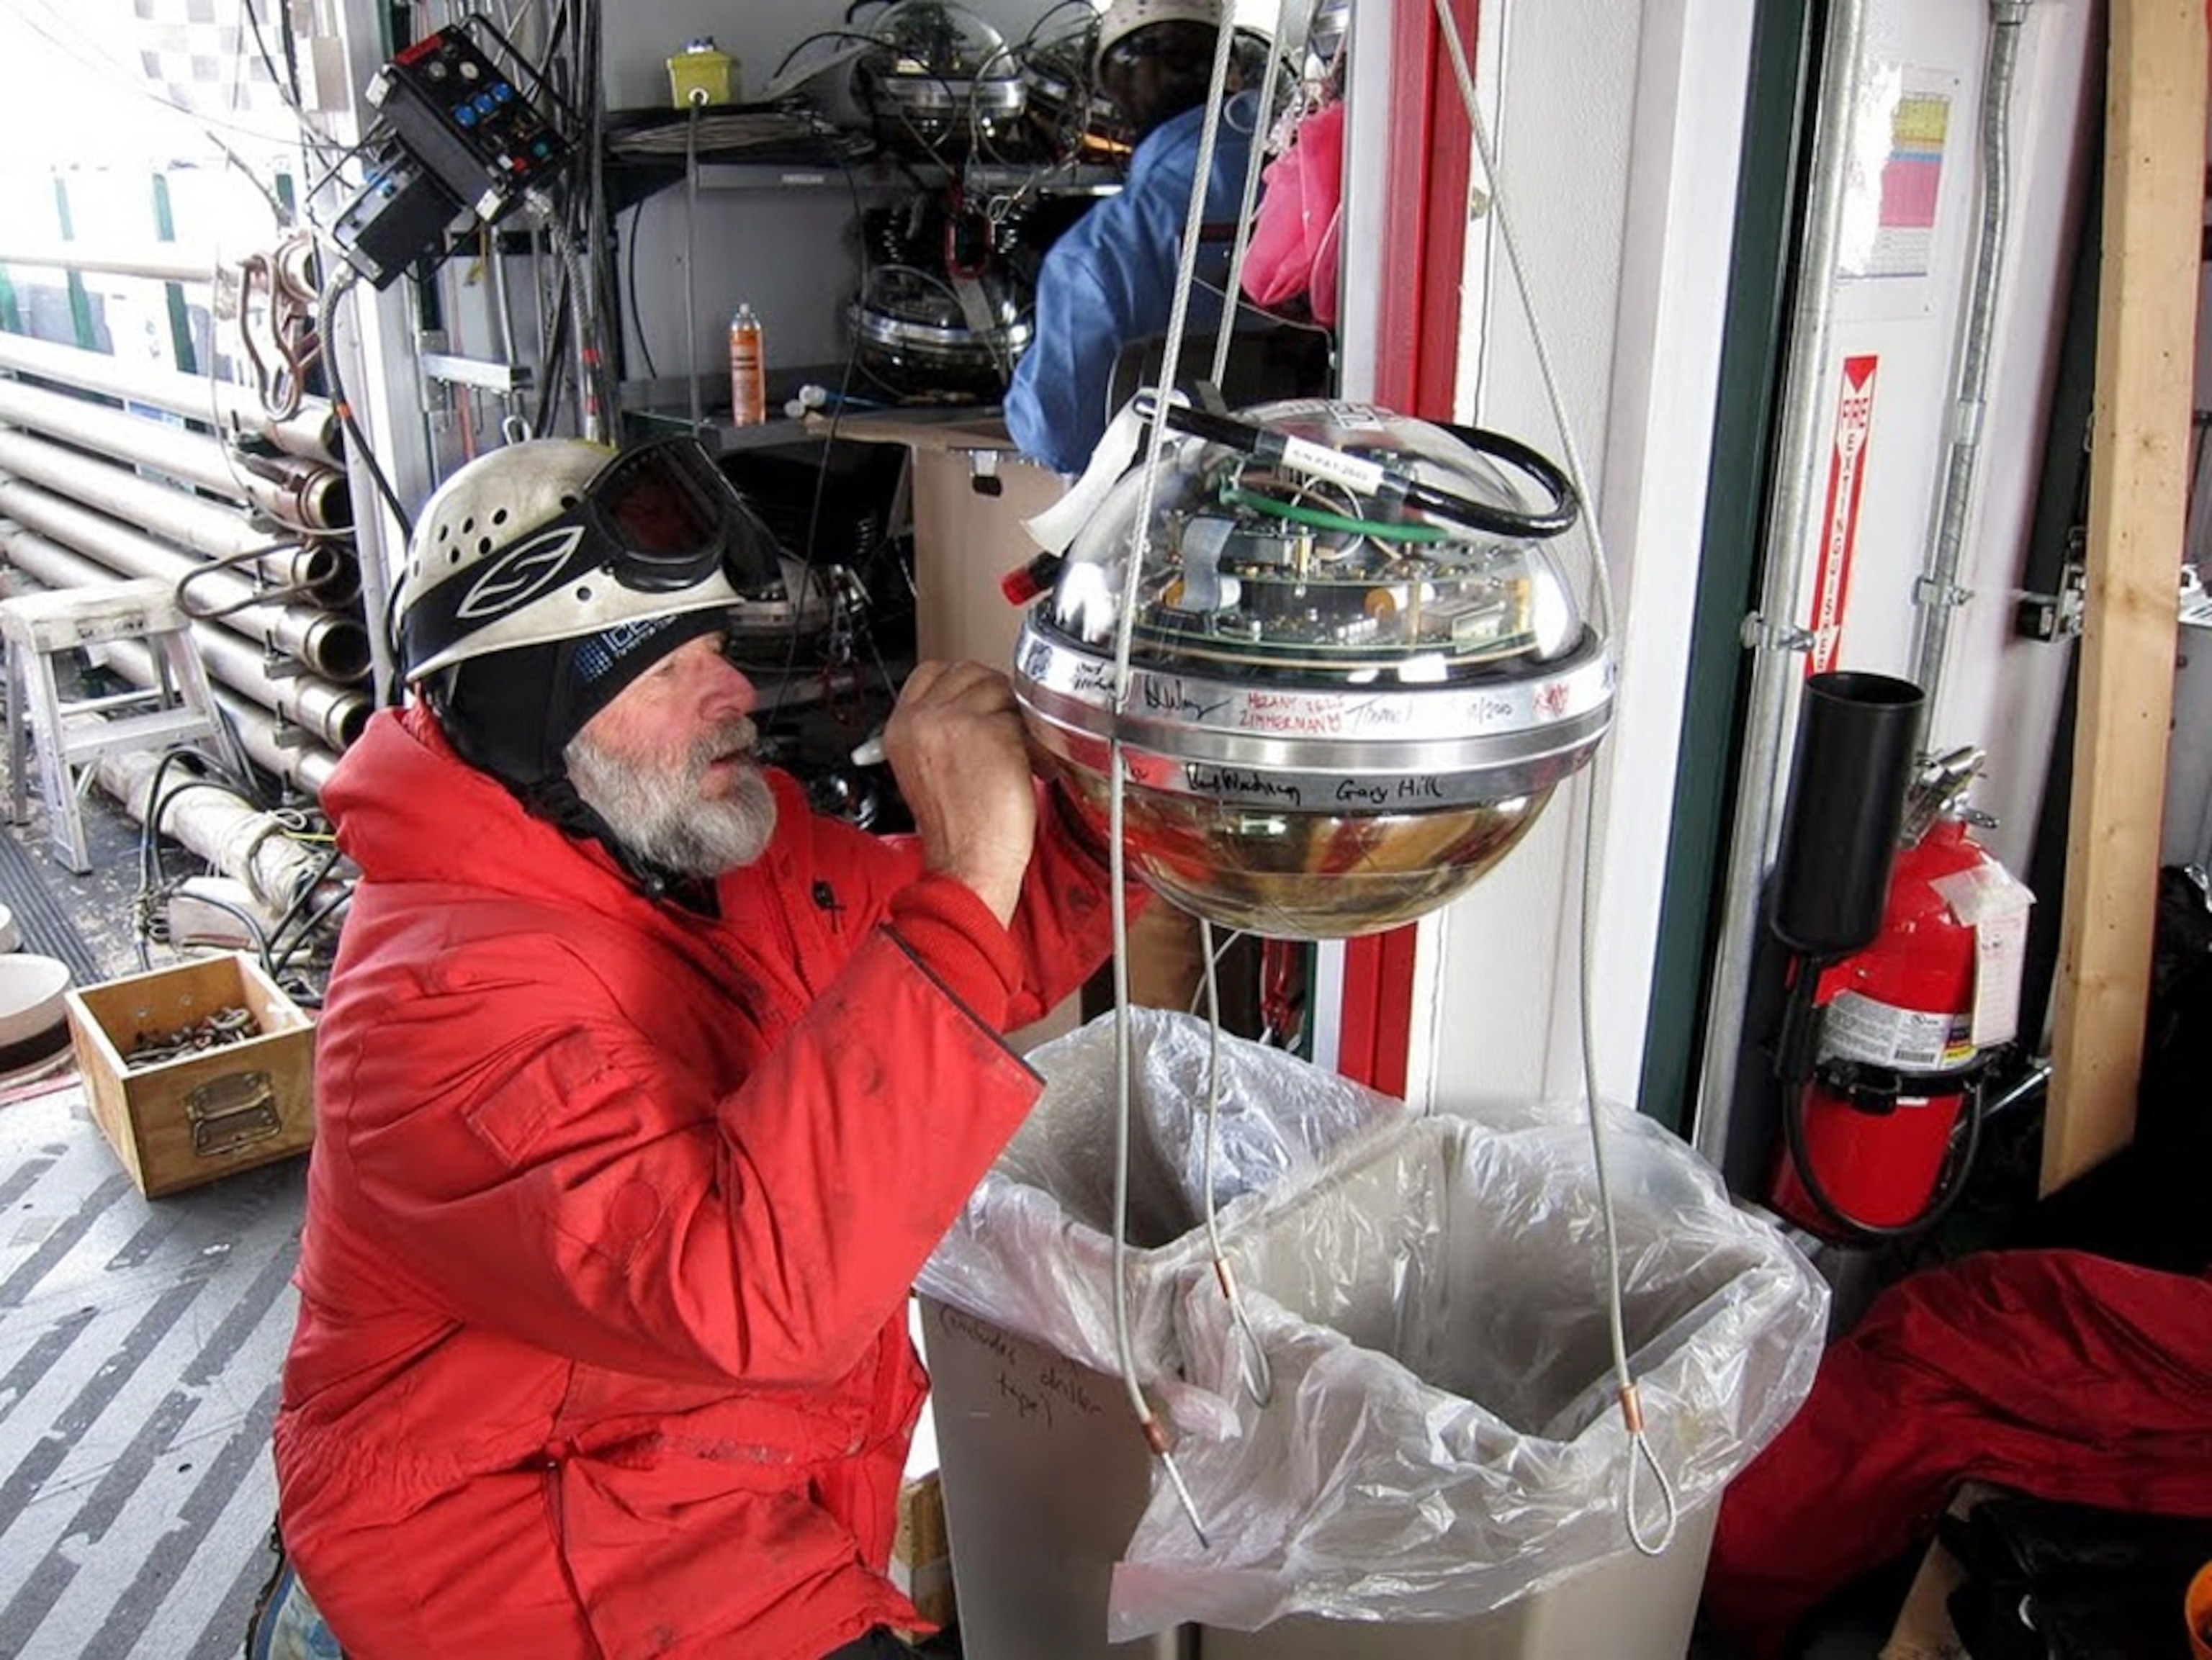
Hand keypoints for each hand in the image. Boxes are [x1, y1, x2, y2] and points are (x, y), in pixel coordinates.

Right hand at [885, 661, 1037, 925]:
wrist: (966, 864)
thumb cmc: (956, 831)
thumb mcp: (924, 769)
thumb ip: (937, 730)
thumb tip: (974, 704)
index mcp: (901, 728)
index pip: (931, 672)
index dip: (962, 685)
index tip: (979, 706)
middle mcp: (922, 719)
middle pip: (968, 672)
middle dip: (993, 699)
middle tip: (1005, 733)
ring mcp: (954, 721)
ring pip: (998, 690)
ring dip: (1015, 719)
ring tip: (1017, 754)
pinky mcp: (990, 730)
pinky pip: (1021, 716)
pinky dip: (1031, 741)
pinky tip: (1028, 767)